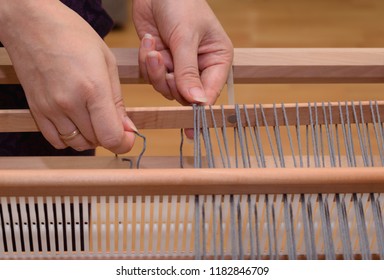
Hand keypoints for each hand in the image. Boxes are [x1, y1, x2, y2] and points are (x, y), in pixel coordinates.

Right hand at [0, 1, 135, 153]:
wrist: (32, 23)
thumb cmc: (74, 36)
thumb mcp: (107, 63)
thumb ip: (118, 101)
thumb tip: (127, 128)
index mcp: (93, 88)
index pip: (111, 137)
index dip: (124, 142)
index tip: (128, 135)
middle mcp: (70, 103)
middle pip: (97, 142)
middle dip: (110, 135)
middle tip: (111, 119)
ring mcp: (50, 108)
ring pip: (78, 144)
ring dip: (91, 138)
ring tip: (93, 118)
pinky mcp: (36, 110)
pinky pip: (56, 141)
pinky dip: (70, 138)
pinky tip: (75, 123)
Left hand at [132, 0, 232, 105]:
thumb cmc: (181, 3)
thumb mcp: (185, 37)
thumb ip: (188, 71)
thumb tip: (197, 102)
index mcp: (217, 60)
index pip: (210, 93)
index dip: (198, 104)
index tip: (188, 112)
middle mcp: (200, 67)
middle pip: (184, 95)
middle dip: (168, 80)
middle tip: (160, 58)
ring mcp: (179, 66)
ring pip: (165, 88)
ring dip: (154, 70)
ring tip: (153, 48)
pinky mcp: (161, 62)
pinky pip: (151, 76)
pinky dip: (146, 62)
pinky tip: (148, 40)